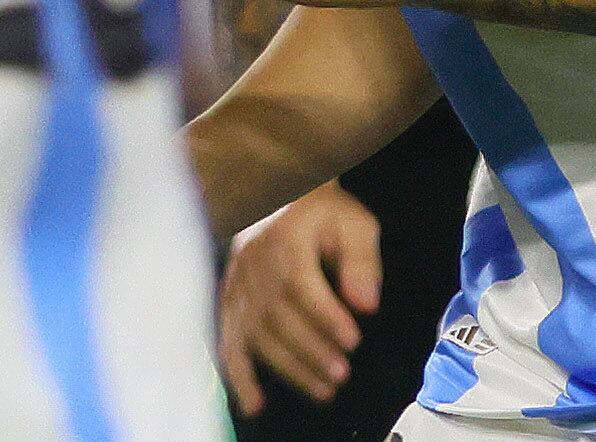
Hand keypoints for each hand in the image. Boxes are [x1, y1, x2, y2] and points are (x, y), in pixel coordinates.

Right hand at [221, 182, 385, 414]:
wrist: (272, 193)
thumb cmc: (318, 211)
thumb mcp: (351, 222)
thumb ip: (362, 260)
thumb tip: (366, 303)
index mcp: (284, 241)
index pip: (300, 284)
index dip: (325, 316)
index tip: (352, 340)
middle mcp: (254, 265)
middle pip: (277, 315)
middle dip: (310, 350)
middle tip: (341, 373)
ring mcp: (238, 286)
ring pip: (256, 334)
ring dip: (288, 366)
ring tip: (323, 389)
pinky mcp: (230, 301)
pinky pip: (228, 340)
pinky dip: (238, 375)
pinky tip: (254, 403)